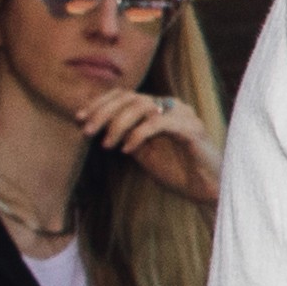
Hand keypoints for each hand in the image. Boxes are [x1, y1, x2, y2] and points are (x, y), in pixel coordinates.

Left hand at [79, 84, 218, 204]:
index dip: (99, 103)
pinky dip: (138, 134)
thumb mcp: (143, 151)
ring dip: (118, 124)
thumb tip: (93, 125)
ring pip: (142, 106)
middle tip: (87, 131)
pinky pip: (158, 123)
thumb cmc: (177, 171)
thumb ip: (124, 135)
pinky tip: (127, 150)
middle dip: (103, 112)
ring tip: (106, 144)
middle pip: (130, 97)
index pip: (124, 94)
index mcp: (160, 107)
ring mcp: (183, 114)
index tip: (80, 119)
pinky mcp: (191, 128)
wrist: (207, 191)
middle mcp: (172, 105)